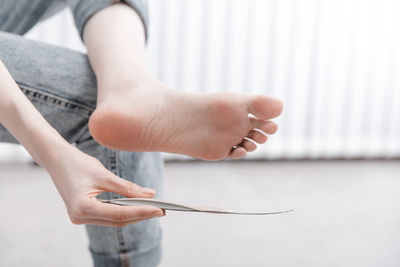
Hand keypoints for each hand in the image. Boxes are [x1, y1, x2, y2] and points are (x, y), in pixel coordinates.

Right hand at [45, 146, 163, 226]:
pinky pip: (107, 215)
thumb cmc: (78, 164)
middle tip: (161, 210)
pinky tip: (137, 206)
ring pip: (113, 220)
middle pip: (117, 220)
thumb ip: (128, 188)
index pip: (119, 214)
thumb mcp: (105, 175)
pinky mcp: (83, 213)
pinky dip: (123, 211)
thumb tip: (151, 195)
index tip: (159, 209)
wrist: (56, 159)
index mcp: (83, 208)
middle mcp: (80, 217)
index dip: (141, 212)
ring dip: (134, 214)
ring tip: (153, 208)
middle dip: (140, 215)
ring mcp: (80, 217)